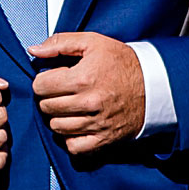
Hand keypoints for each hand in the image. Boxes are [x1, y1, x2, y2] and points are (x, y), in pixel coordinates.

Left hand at [30, 33, 144, 155]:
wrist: (155, 85)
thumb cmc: (123, 62)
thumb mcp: (93, 42)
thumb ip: (60, 43)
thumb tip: (33, 50)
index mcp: (83, 78)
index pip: (40, 86)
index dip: (44, 80)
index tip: (54, 78)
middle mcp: (88, 103)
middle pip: (46, 107)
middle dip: (50, 97)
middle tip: (62, 91)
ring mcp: (96, 124)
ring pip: (56, 127)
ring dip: (59, 117)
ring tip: (70, 106)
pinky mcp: (104, 139)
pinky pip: (73, 146)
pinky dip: (71, 138)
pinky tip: (77, 124)